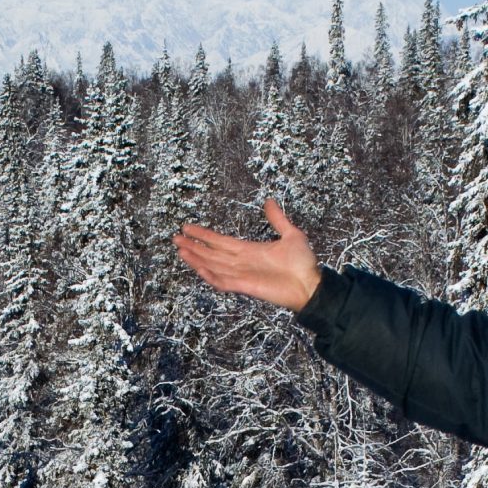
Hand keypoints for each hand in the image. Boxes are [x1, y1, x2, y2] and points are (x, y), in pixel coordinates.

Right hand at [174, 198, 324, 311]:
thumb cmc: (303, 264)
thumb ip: (277, 219)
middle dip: (194, 245)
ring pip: (213, 265)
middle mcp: (241, 263)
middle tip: (175, 238)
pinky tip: (198, 266)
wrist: (311, 284)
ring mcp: (241, 275)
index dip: (204, 235)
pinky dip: (209, 274)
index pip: (220, 241)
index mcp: (249, 251)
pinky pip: (222, 281)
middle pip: (211, 253)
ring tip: (180, 249)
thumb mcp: (291, 234)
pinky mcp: (245, 286)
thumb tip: (269, 201)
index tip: (188, 227)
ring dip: (196, 258)